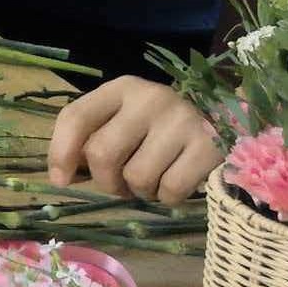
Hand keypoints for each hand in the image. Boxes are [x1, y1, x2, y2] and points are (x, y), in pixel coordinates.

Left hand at [48, 75, 225, 203]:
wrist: (226, 119)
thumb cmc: (161, 125)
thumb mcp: (124, 118)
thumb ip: (93, 137)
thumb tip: (63, 176)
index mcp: (121, 89)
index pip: (76, 117)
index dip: (61, 153)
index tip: (61, 180)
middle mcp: (149, 99)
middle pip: (102, 154)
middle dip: (106, 181)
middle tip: (119, 184)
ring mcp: (181, 121)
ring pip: (136, 178)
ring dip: (139, 191)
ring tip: (153, 179)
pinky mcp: (208, 147)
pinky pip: (170, 190)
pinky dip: (167, 197)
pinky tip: (174, 182)